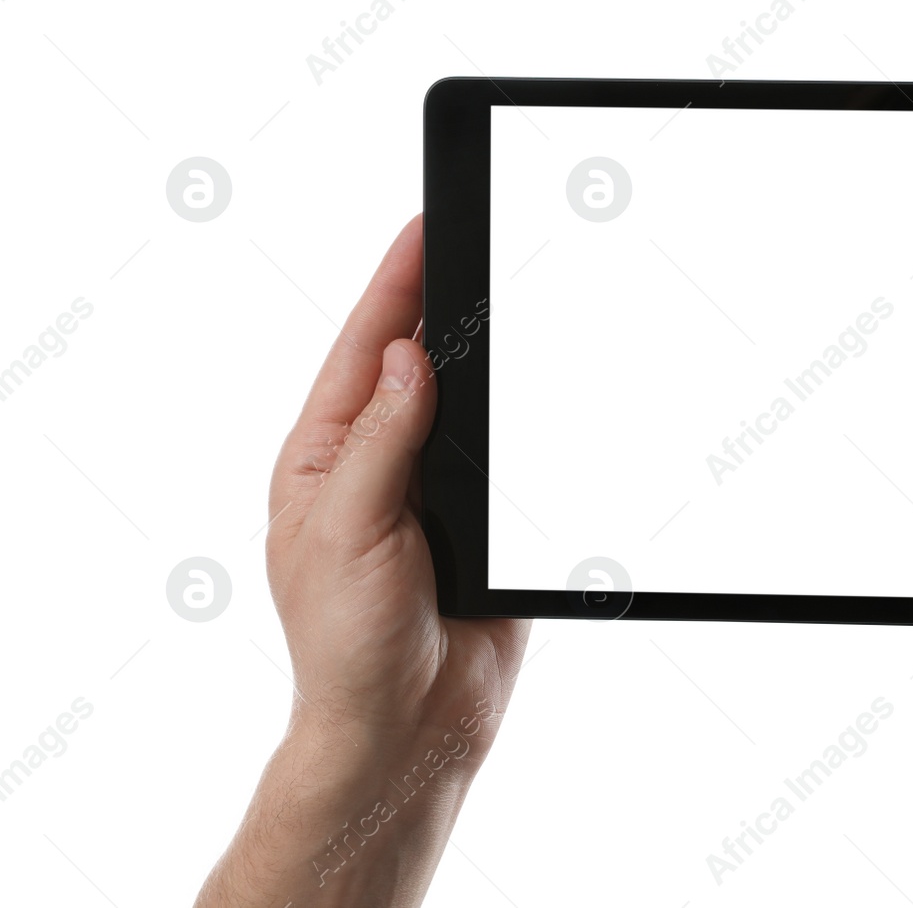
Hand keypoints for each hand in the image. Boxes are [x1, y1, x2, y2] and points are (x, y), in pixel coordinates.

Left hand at [197, 216, 529, 905]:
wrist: (410, 727)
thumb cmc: (347, 644)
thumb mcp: (348, 530)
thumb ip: (381, 440)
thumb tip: (407, 358)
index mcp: (327, 457)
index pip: (366, 350)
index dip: (396, 285)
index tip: (426, 225)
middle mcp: (381, 464)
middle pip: (420, 362)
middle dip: (445, 301)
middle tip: (478, 237)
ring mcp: (436, 493)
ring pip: (472, 405)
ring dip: (492, 358)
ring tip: (514, 293)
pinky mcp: (488, 525)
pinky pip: (512, 458)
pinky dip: (528, 422)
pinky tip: (545, 389)